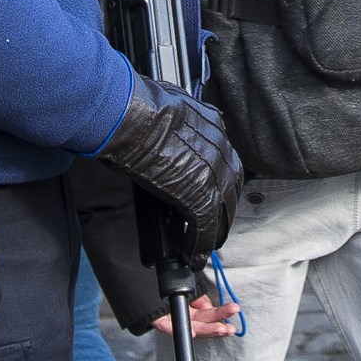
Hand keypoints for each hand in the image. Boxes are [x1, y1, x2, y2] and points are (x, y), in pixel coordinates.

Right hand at [97, 75, 244, 256]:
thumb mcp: (166, 106)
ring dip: (212, 233)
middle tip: (211, 227)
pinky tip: (190, 255)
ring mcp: (213, 173)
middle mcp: (220, 149)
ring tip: (200, 248)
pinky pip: (205, 227)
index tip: (211, 195)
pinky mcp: (200, 196)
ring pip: (221, 212)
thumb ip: (176, 121)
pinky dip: (198, 245)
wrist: (129, 116)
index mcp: (213, 125)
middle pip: (230, 189)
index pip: (224, 162)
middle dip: (222, 211)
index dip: (219, 183)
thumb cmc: (135, 108)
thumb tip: (163, 128)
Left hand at [150, 293, 241, 339]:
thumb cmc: (167, 291)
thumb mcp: (188, 290)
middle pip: (204, 324)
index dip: (221, 317)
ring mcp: (173, 321)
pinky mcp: (158, 322)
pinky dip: (178, 330)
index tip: (233, 315)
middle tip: (230, 328)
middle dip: (218, 326)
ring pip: (192, 329)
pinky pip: (167, 327)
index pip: (209, 317)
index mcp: (192, 312)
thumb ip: (199, 297)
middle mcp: (184, 319)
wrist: (143, 286)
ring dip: (208, 330)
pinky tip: (192, 332)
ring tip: (222, 330)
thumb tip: (209, 304)